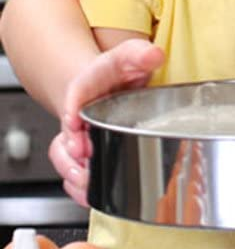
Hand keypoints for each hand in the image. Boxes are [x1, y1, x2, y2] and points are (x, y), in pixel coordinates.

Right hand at [49, 38, 164, 205]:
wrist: (111, 83)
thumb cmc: (120, 71)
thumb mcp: (131, 55)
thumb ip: (141, 54)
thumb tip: (154, 54)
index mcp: (88, 86)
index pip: (76, 95)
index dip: (73, 110)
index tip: (74, 122)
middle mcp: (79, 113)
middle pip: (67, 133)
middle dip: (72, 148)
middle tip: (84, 155)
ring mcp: (79, 134)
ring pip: (65, 156)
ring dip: (73, 171)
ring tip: (87, 180)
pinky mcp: (85, 151)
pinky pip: (73, 171)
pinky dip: (79, 185)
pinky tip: (89, 194)